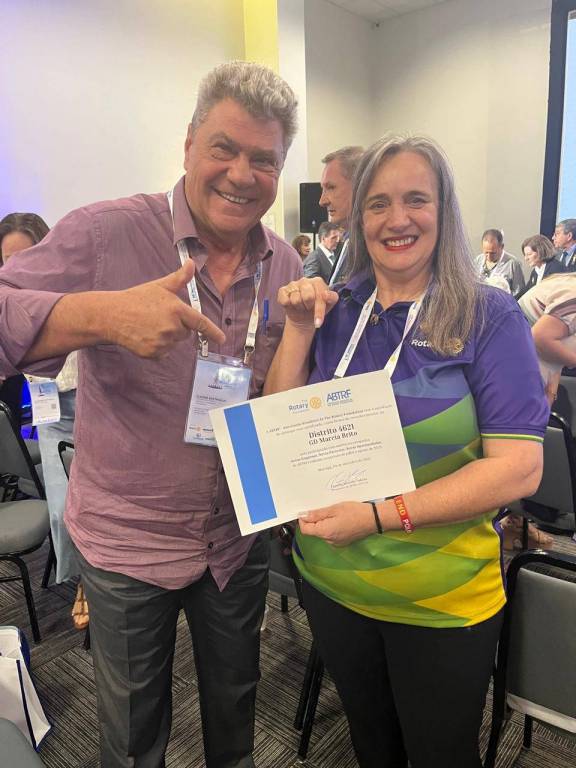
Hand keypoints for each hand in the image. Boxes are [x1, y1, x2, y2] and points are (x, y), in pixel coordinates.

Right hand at [104, 259, 225, 357]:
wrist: (112, 316)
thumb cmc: (137, 299)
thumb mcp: (160, 286)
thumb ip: (180, 278)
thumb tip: (192, 262)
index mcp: (177, 310)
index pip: (200, 323)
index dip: (213, 332)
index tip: (222, 339)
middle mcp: (172, 327)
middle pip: (186, 333)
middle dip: (178, 326)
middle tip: (160, 317)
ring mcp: (163, 342)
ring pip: (175, 343)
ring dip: (168, 337)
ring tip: (150, 325)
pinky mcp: (154, 353)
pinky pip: (164, 353)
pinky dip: (159, 347)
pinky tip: (146, 336)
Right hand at [278, 277, 338, 329]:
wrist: (302, 317)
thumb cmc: (316, 309)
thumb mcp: (328, 305)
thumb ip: (332, 298)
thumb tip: (326, 295)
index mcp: (317, 282)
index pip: (320, 295)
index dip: (319, 310)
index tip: (318, 322)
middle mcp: (305, 280)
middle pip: (308, 296)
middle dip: (308, 307)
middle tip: (309, 308)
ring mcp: (293, 284)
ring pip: (296, 300)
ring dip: (299, 307)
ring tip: (301, 307)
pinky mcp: (283, 290)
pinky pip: (285, 300)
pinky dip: (288, 306)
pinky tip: (292, 305)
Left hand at [298, 501, 375, 546]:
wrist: (373, 519)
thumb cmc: (356, 512)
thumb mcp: (334, 508)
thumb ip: (317, 514)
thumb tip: (304, 516)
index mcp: (326, 532)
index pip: (305, 530)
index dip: (303, 520)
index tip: (306, 512)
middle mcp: (330, 540)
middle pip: (314, 531)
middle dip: (315, 520)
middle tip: (323, 509)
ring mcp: (336, 542)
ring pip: (323, 532)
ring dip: (324, 523)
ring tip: (334, 513)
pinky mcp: (342, 542)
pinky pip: (331, 535)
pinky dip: (331, 527)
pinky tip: (339, 519)